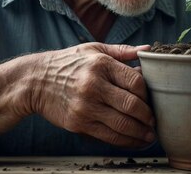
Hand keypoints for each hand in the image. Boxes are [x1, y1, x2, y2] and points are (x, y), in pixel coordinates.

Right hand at [29, 43, 154, 147]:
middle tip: (155, 121)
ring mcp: (85, 106)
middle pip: (131, 105)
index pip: (135, 81)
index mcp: (101, 64)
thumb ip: (123, 51)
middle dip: (148, 116)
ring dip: (140, 132)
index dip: (148, 93)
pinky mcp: (78, 123)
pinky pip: (107, 136)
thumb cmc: (68, 63)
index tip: (152, 99)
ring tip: (149, 134)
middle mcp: (94, 85)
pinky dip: (124, 141)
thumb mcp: (94, 49)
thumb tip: (148, 49)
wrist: (35, 81)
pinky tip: (134, 140)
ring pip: (122, 124)